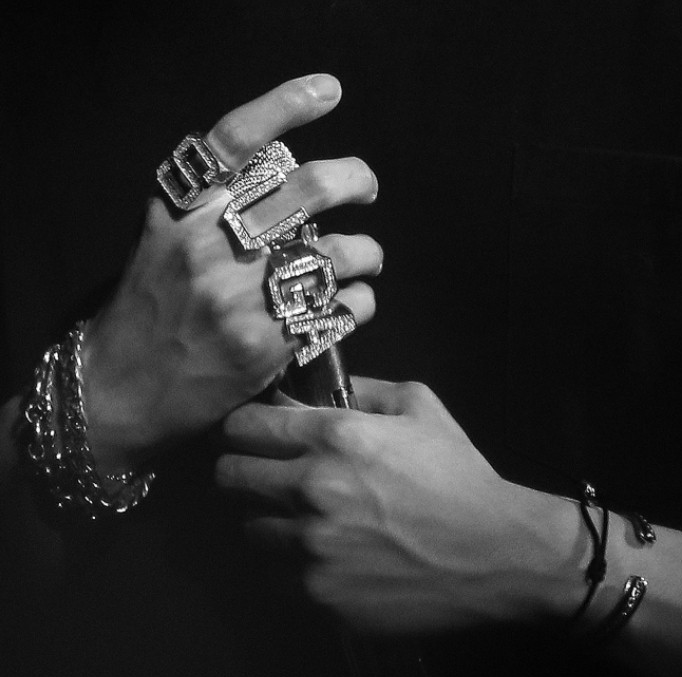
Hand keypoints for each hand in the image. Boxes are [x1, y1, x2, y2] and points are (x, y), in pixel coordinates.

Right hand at [81, 75, 381, 472]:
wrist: (121, 388)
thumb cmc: (146, 310)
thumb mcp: (160, 242)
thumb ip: (206, 206)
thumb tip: (279, 172)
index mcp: (181, 212)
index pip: (235, 139)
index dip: (286, 105)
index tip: (330, 91)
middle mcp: (211, 246)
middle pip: (307, 189)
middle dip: (354, 178)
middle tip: (367, 185)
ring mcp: (241, 297)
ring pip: (339, 252)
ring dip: (369, 250)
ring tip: (368, 258)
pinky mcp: (266, 345)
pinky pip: (341, 308)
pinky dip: (361, 302)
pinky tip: (354, 304)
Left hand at [216, 377, 579, 632]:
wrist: (495, 552)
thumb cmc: (458, 474)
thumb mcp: (419, 406)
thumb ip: (361, 388)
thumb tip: (312, 391)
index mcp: (335, 437)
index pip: (243, 427)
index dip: (241, 428)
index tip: (250, 434)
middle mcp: (311, 489)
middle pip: (229, 476)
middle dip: (242, 469)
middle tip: (265, 473)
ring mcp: (311, 547)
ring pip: (247, 528)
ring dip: (266, 518)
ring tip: (299, 517)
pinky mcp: (319, 593)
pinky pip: (274, 573)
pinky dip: (287, 561)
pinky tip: (320, 553)